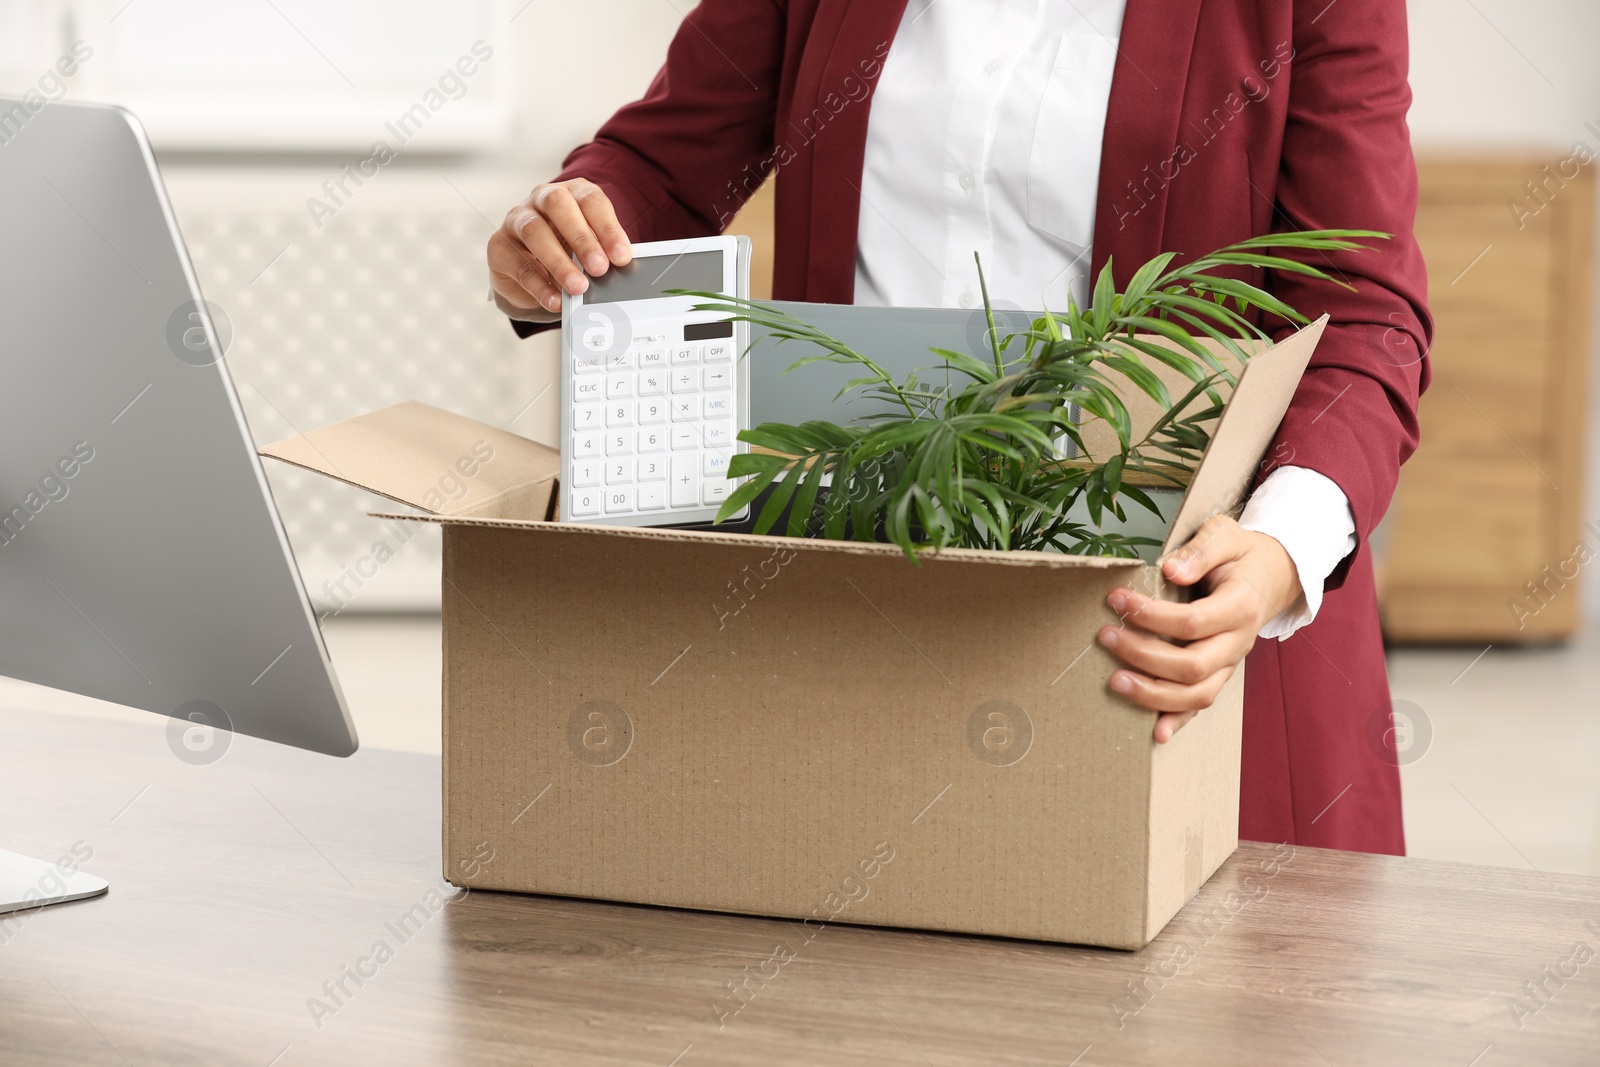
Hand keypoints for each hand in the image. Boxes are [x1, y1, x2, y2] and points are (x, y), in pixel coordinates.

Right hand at [487, 178, 632, 313]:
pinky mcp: (499, 246)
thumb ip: (603, 252)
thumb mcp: (588, 247)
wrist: (527, 267)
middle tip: (600, 268)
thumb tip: (621, 271)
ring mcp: (516, 219)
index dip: (608, 227)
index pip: (590, 200)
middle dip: (582, 238)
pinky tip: (555, 301)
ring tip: (578, 287)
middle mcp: (541, 198)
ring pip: (534, 232)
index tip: (622, 256)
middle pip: (559, 205)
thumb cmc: (565, 249)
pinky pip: (519, 265)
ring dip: (559, 262)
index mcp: (571, 192)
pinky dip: (539, 286)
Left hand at [1097, 515, 1302, 743]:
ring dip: (1154, 694)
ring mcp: (1231, 662)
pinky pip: (1202, 703)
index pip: (1192, 622)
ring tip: (1115, 682)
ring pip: (1197, 694)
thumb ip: (1200, 551)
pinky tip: (1156, 733)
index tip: (1116, 600)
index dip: (1151, 616)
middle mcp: (1238, 641)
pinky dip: (1180, 721)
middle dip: (1143, 655)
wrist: (1272, 573)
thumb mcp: (1226, 535)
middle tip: (1105, 637)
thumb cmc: (1242, 553)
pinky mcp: (1222, 673)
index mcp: (1240, 606)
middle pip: (1192, 665)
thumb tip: (1170, 570)